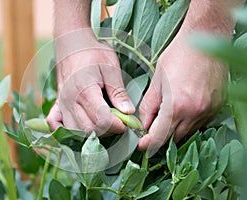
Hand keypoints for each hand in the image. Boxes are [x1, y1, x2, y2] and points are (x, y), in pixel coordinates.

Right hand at [47, 34, 134, 135]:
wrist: (72, 42)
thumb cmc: (93, 52)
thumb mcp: (111, 67)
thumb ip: (118, 92)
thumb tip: (128, 112)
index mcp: (85, 90)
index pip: (102, 120)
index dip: (118, 125)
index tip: (127, 122)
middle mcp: (69, 100)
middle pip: (88, 130)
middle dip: (107, 131)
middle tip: (117, 121)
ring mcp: (61, 103)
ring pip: (74, 131)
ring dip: (91, 133)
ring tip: (104, 123)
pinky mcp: (57, 104)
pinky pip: (55, 125)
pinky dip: (67, 131)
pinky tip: (80, 127)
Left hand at [138, 29, 227, 152]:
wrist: (205, 37)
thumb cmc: (177, 56)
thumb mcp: (157, 80)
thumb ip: (148, 106)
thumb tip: (142, 124)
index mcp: (176, 106)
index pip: (159, 137)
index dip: (147, 144)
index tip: (140, 145)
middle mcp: (194, 113)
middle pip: (173, 138)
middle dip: (159, 137)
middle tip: (149, 130)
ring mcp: (208, 110)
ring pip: (187, 133)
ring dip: (174, 130)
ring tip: (165, 117)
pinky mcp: (216, 106)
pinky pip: (199, 124)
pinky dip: (188, 123)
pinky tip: (181, 111)